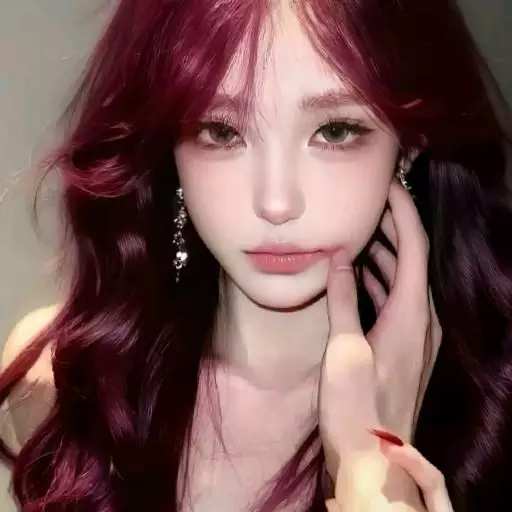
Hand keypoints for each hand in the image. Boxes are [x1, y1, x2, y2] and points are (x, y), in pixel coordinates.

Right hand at [319, 178, 443, 507]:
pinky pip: (397, 301)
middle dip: (392, 228)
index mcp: (411, 313)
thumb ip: (341, 299)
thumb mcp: (344, 349)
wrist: (375, 458)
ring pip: (404, 281)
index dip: (402, 211)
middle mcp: (422, 320)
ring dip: (384, 255)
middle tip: (367, 203)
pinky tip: (359, 278)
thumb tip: (337, 258)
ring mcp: (416, 335)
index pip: (414, 246)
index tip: (387, 185)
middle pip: (412, 259)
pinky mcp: (405, 348)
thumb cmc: (357, 406)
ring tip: (359, 233)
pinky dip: (381, 281)